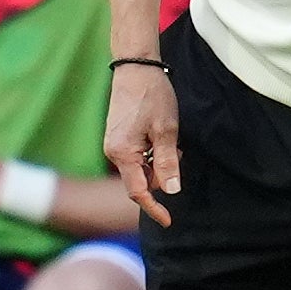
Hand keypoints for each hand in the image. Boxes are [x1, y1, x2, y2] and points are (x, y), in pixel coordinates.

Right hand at [105, 65, 182, 226]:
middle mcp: (113, 152)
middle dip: (161, 175)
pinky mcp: (118, 137)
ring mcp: (114, 144)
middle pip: (140, 180)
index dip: (154, 208)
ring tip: (171, 139)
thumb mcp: (167, 130)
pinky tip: (162, 135)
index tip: (168, 221)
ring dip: (159, 161)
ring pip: (141, 168)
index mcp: (123, 154)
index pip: (138, 191)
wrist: (135, 68)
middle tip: (177, 151)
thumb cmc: (151, 96)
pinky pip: (137, 156)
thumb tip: (170, 191)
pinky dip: (153, 152)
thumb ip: (167, 162)